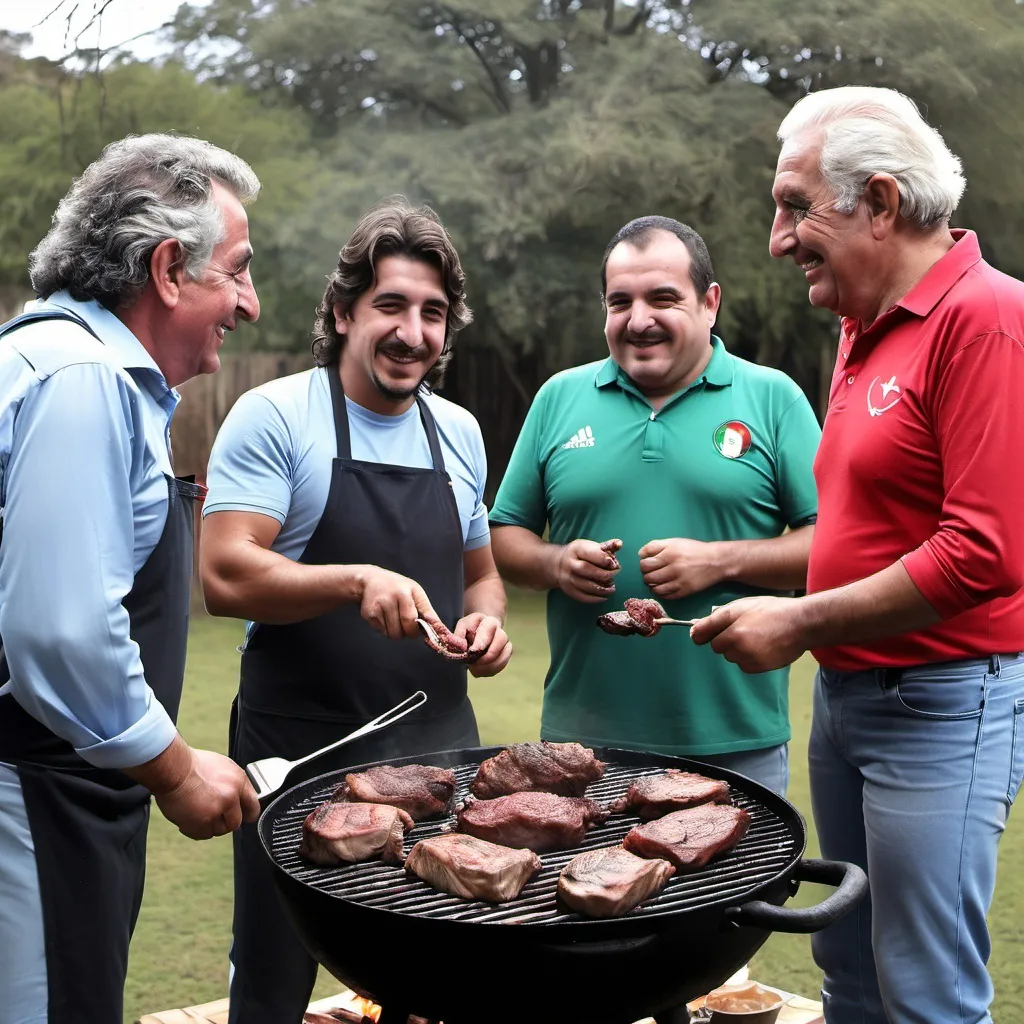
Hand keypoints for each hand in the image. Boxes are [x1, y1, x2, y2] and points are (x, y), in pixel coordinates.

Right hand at [152, 748, 260, 839]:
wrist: (172, 767)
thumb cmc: (191, 765)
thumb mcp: (221, 766)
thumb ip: (231, 784)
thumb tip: (237, 797)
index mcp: (238, 780)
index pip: (253, 805)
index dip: (246, 813)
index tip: (241, 817)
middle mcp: (231, 796)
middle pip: (236, 822)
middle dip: (224, 822)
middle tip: (211, 815)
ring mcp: (217, 810)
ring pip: (219, 830)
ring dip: (208, 825)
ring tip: (196, 810)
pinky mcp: (202, 822)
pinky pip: (203, 834)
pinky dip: (195, 829)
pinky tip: (188, 816)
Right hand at [358, 566, 439, 639]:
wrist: (370, 579)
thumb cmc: (398, 587)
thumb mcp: (415, 592)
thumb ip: (427, 611)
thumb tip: (440, 628)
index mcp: (406, 592)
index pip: (413, 620)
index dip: (417, 630)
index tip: (418, 629)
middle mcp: (391, 598)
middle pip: (403, 630)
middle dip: (407, 632)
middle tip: (406, 625)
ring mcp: (378, 606)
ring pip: (392, 634)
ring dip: (396, 632)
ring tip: (395, 619)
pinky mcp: (368, 614)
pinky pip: (381, 632)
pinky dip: (385, 629)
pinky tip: (384, 616)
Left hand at [455, 612, 512, 676]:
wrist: (479, 633)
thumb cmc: (470, 629)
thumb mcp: (462, 627)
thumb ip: (460, 634)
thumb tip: (462, 647)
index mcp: (489, 622)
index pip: (490, 628)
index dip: (483, 640)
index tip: (473, 650)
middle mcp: (501, 632)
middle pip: (502, 640)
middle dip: (488, 655)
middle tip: (474, 662)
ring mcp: (505, 645)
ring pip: (503, 656)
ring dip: (488, 666)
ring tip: (474, 668)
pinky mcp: (504, 657)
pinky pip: (501, 666)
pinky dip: (489, 671)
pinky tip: (479, 670)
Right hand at [554, 537, 622, 603]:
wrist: (557, 563)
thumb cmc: (581, 554)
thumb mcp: (591, 546)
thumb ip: (607, 546)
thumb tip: (619, 543)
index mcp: (577, 549)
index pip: (591, 554)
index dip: (605, 559)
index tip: (614, 563)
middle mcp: (570, 563)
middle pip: (587, 570)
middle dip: (604, 574)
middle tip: (614, 574)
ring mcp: (568, 578)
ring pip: (586, 586)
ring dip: (602, 589)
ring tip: (612, 588)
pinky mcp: (568, 590)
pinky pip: (583, 597)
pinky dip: (596, 599)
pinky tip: (605, 596)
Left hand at [639, 537, 724, 599]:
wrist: (716, 561)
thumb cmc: (693, 550)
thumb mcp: (674, 542)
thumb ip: (655, 546)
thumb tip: (640, 555)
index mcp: (669, 554)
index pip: (645, 565)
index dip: (643, 565)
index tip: (648, 564)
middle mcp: (673, 569)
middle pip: (648, 578)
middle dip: (647, 575)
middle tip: (652, 573)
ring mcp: (679, 582)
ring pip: (655, 589)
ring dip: (652, 585)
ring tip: (657, 581)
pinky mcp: (685, 592)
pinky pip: (666, 596)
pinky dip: (661, 593)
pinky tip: (664, 587)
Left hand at [689, 596, 806, 672]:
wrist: (801, 624)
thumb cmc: (772, 610)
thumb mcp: (742, 605)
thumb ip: (717, 618)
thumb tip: (696, 631)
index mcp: (732, 626)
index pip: (702, 636)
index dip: (704, 633)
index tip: (703, 634)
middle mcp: (739, 644)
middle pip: (717, 647)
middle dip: (725, 639)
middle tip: (743, 628)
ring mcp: (749, 657)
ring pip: (731, 657)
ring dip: (738, 650)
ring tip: (756, 636)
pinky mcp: (759, 667)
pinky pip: (744, 665)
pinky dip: (748, 659)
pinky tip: (762, 647)